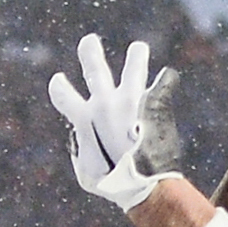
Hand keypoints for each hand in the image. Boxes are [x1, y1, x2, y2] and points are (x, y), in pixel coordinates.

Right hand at [47, 34, 183, 212]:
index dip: (59, 88)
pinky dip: (166, 82)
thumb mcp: (87, 175)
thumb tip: (82, 142)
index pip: (63, 94)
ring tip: (138, 49)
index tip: (60, 82)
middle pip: (95, 69)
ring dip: (136, 56)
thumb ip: (81, 155)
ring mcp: (132, 99)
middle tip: (89, 42)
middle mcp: (106, 101)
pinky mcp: (156, 102)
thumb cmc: (113, 184)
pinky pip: (165, 84)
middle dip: (90, 53)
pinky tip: (168, 78)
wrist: (142, 183)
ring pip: (134, 68)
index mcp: (84, 117)